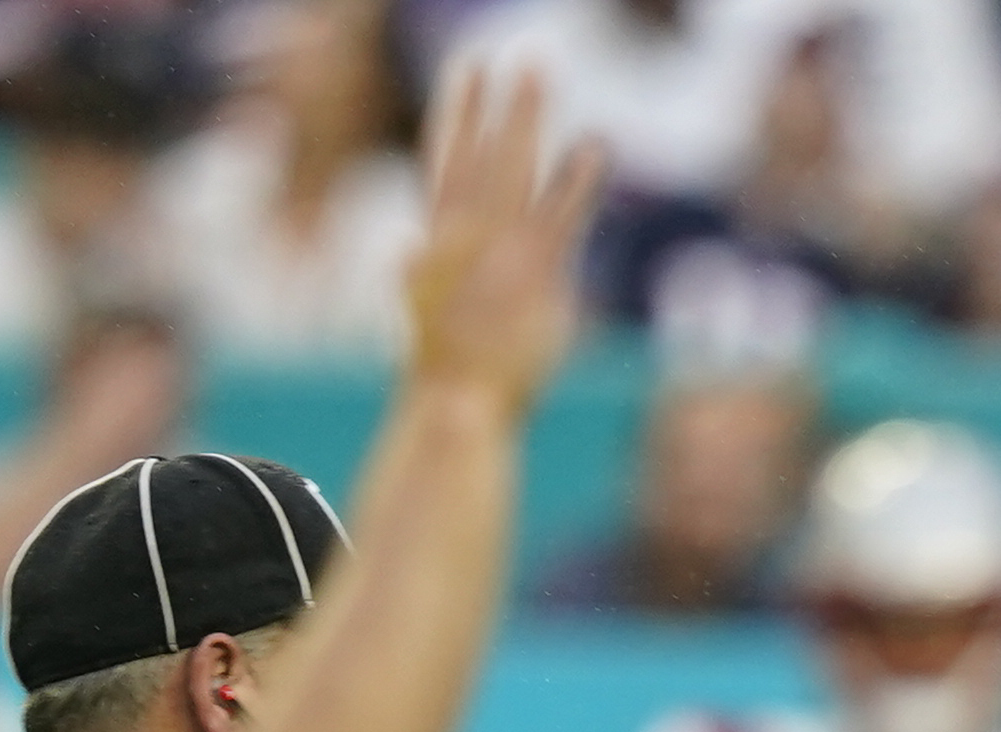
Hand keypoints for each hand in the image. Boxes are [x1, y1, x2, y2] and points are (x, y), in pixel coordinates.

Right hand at [400, 61, 601, 405]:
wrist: (457, 401)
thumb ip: (417, 270)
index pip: (446, 158)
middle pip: (484, 153)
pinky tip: (593, 146)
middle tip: (524, 62)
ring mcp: (499, 249)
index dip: (458, 112)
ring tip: (543, 77)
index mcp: (437, 236)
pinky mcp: (535, 273)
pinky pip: (560, 214)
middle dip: (503, 106)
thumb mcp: (423, 307)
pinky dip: (576, 179)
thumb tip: (407, 250)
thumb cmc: (444, 364)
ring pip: (515, 168)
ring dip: (529, 120)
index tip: (467, 71)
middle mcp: (464, 233)